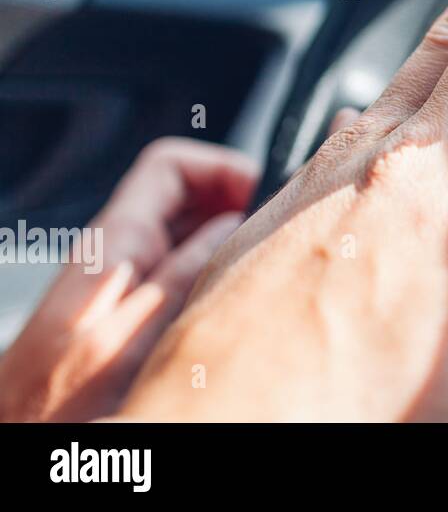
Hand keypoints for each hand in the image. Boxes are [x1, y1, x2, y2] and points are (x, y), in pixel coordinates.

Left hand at [0, 138, 256, 421]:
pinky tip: (233, 292)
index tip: (262, 193)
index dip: (220, 167)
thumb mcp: (135, 331)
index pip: (169, 166)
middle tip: (270, 231)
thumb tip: (235, 222)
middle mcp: (120, 252)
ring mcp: (127, 279)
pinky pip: (183, 268)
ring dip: (228, 236)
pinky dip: (215, 267)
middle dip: (233, 201)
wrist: (20, 435)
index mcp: (115, 242)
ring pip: (189, 231)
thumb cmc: (57, 400)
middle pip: (185, 194)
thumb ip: (185, 272)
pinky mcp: (133, 308)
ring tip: (258, 260)